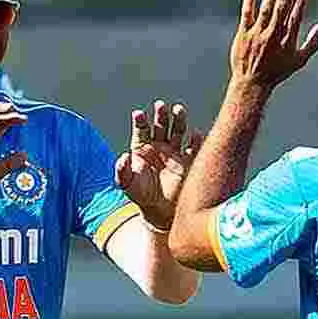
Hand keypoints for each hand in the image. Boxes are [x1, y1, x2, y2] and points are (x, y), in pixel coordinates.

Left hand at [115, 100, 203, 229]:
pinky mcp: (189, 162)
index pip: (141, 130)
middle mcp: (159, 147)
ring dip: (179, 120)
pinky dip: (196, 140)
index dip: (140, 121)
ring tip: (178, 110)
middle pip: (161, 126)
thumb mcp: (128, 185)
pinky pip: (194, 148)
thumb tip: (122, 157)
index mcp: (142, 149)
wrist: (160, 212)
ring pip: (178, 131)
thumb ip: (122, 172)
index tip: (139, 114)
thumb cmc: (141, 196)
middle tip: (161, 106)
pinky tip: (194, 134)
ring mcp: (174, 153)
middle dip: (161, 115)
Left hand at [228, 0, 317, 90]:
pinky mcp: (243, 33)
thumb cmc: (277, 72)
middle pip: (282, 8)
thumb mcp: (298, 61)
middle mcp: (273, 35)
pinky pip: (247, 13)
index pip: (296, 16)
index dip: (300, 1)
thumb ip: (312, 44)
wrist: (252, 83)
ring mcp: (257, 33)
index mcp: (287, 40)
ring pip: (266, 8)